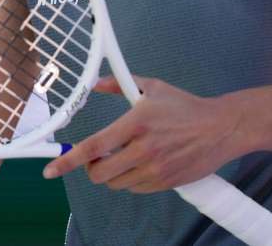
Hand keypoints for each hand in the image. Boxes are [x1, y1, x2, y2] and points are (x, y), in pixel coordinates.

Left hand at [42, 76, 247, 192]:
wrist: (221, 128)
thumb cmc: (185, 107)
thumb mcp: (152, 88)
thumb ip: (119, 85)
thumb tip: (95, 83)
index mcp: (136, 123)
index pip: (94, 146)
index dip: (69, 160)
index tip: (50, 169)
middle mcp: (143, 148)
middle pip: (100, 173)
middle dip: (92, 168)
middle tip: (99, 158)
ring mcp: (155, 168)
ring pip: (116, 183)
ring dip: (113, 174)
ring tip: (125, 158)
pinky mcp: (166, 182)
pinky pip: (135, 188)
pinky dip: (131, 181)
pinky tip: (142, 165)